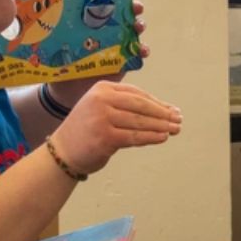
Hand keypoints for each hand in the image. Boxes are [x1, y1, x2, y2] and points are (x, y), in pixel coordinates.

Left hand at [46, 1, 149, 105]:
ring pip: (133, 33)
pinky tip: (142, 52)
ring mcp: (116, 48)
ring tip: (137, 29)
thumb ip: (52, 36)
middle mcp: (106, 33)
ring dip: (139, 28)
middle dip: (133, 10)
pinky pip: (137, 55)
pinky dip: (142, 52)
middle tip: (135, 10)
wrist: (67, 92)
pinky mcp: (123, 64)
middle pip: (124, 16)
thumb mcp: (55, 47)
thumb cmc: (60, 65)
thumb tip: (42, 19)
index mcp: (90, 25)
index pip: (104, 7)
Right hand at [48, 80, 180, 175]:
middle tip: (178, 120)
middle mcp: (101, 100)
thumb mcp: (102, 108)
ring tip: (174, 129)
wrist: (63, 151)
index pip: (137, 93)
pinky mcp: (104, 137)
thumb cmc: (87, 130)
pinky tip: (162, 137)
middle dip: (163, 113)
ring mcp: (102, 118)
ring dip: (161, 126)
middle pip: (140, 105)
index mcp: (102, 88)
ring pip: (139, 121)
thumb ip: (126, 106)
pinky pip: (134, 137)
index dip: (158, 102)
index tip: (173, 110)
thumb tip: (164, 110)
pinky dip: (151, 137)